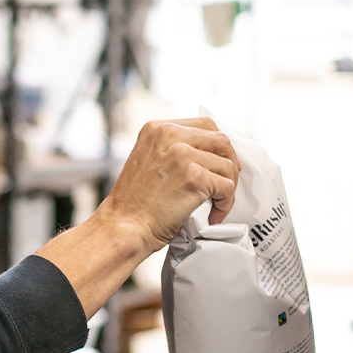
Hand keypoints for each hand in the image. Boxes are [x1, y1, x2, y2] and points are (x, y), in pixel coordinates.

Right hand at [36, 117, 239, 318]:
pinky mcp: (194, 177)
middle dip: (229, 163)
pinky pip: (227, 187)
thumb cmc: (134, 204)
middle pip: (221, 140)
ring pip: (227, 165)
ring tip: (215, 205)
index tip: (221, 162)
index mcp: (158, 129)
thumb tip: (208, 154)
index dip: (218, 145)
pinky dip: (225, 203)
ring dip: (227, 187)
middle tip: (225, 184)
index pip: (204, 124)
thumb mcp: (148, 161)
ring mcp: (183, 155)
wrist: (123, 228)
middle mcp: (170, 135)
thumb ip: (172, 150)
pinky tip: (213, 214)